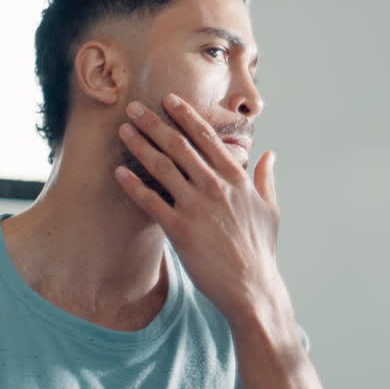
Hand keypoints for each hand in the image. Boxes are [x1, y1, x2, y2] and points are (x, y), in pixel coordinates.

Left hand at [114, 93, 285, 326]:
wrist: (252, 288)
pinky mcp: (180, 231)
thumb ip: (265, 179)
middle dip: (154, 123)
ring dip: (140, 146)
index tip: (170, 100)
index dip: (187, 116)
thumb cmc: (261, 251)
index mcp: (237, 180)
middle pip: (179, 146)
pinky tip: (119, 172)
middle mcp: (216, 188)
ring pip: (163, 168)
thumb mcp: (271, 210)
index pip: (208, 138)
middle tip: (134, 107)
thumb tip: (270, 155)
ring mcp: (197, 208)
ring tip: (123, 131)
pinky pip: (151, 202)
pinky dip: (133, 185)